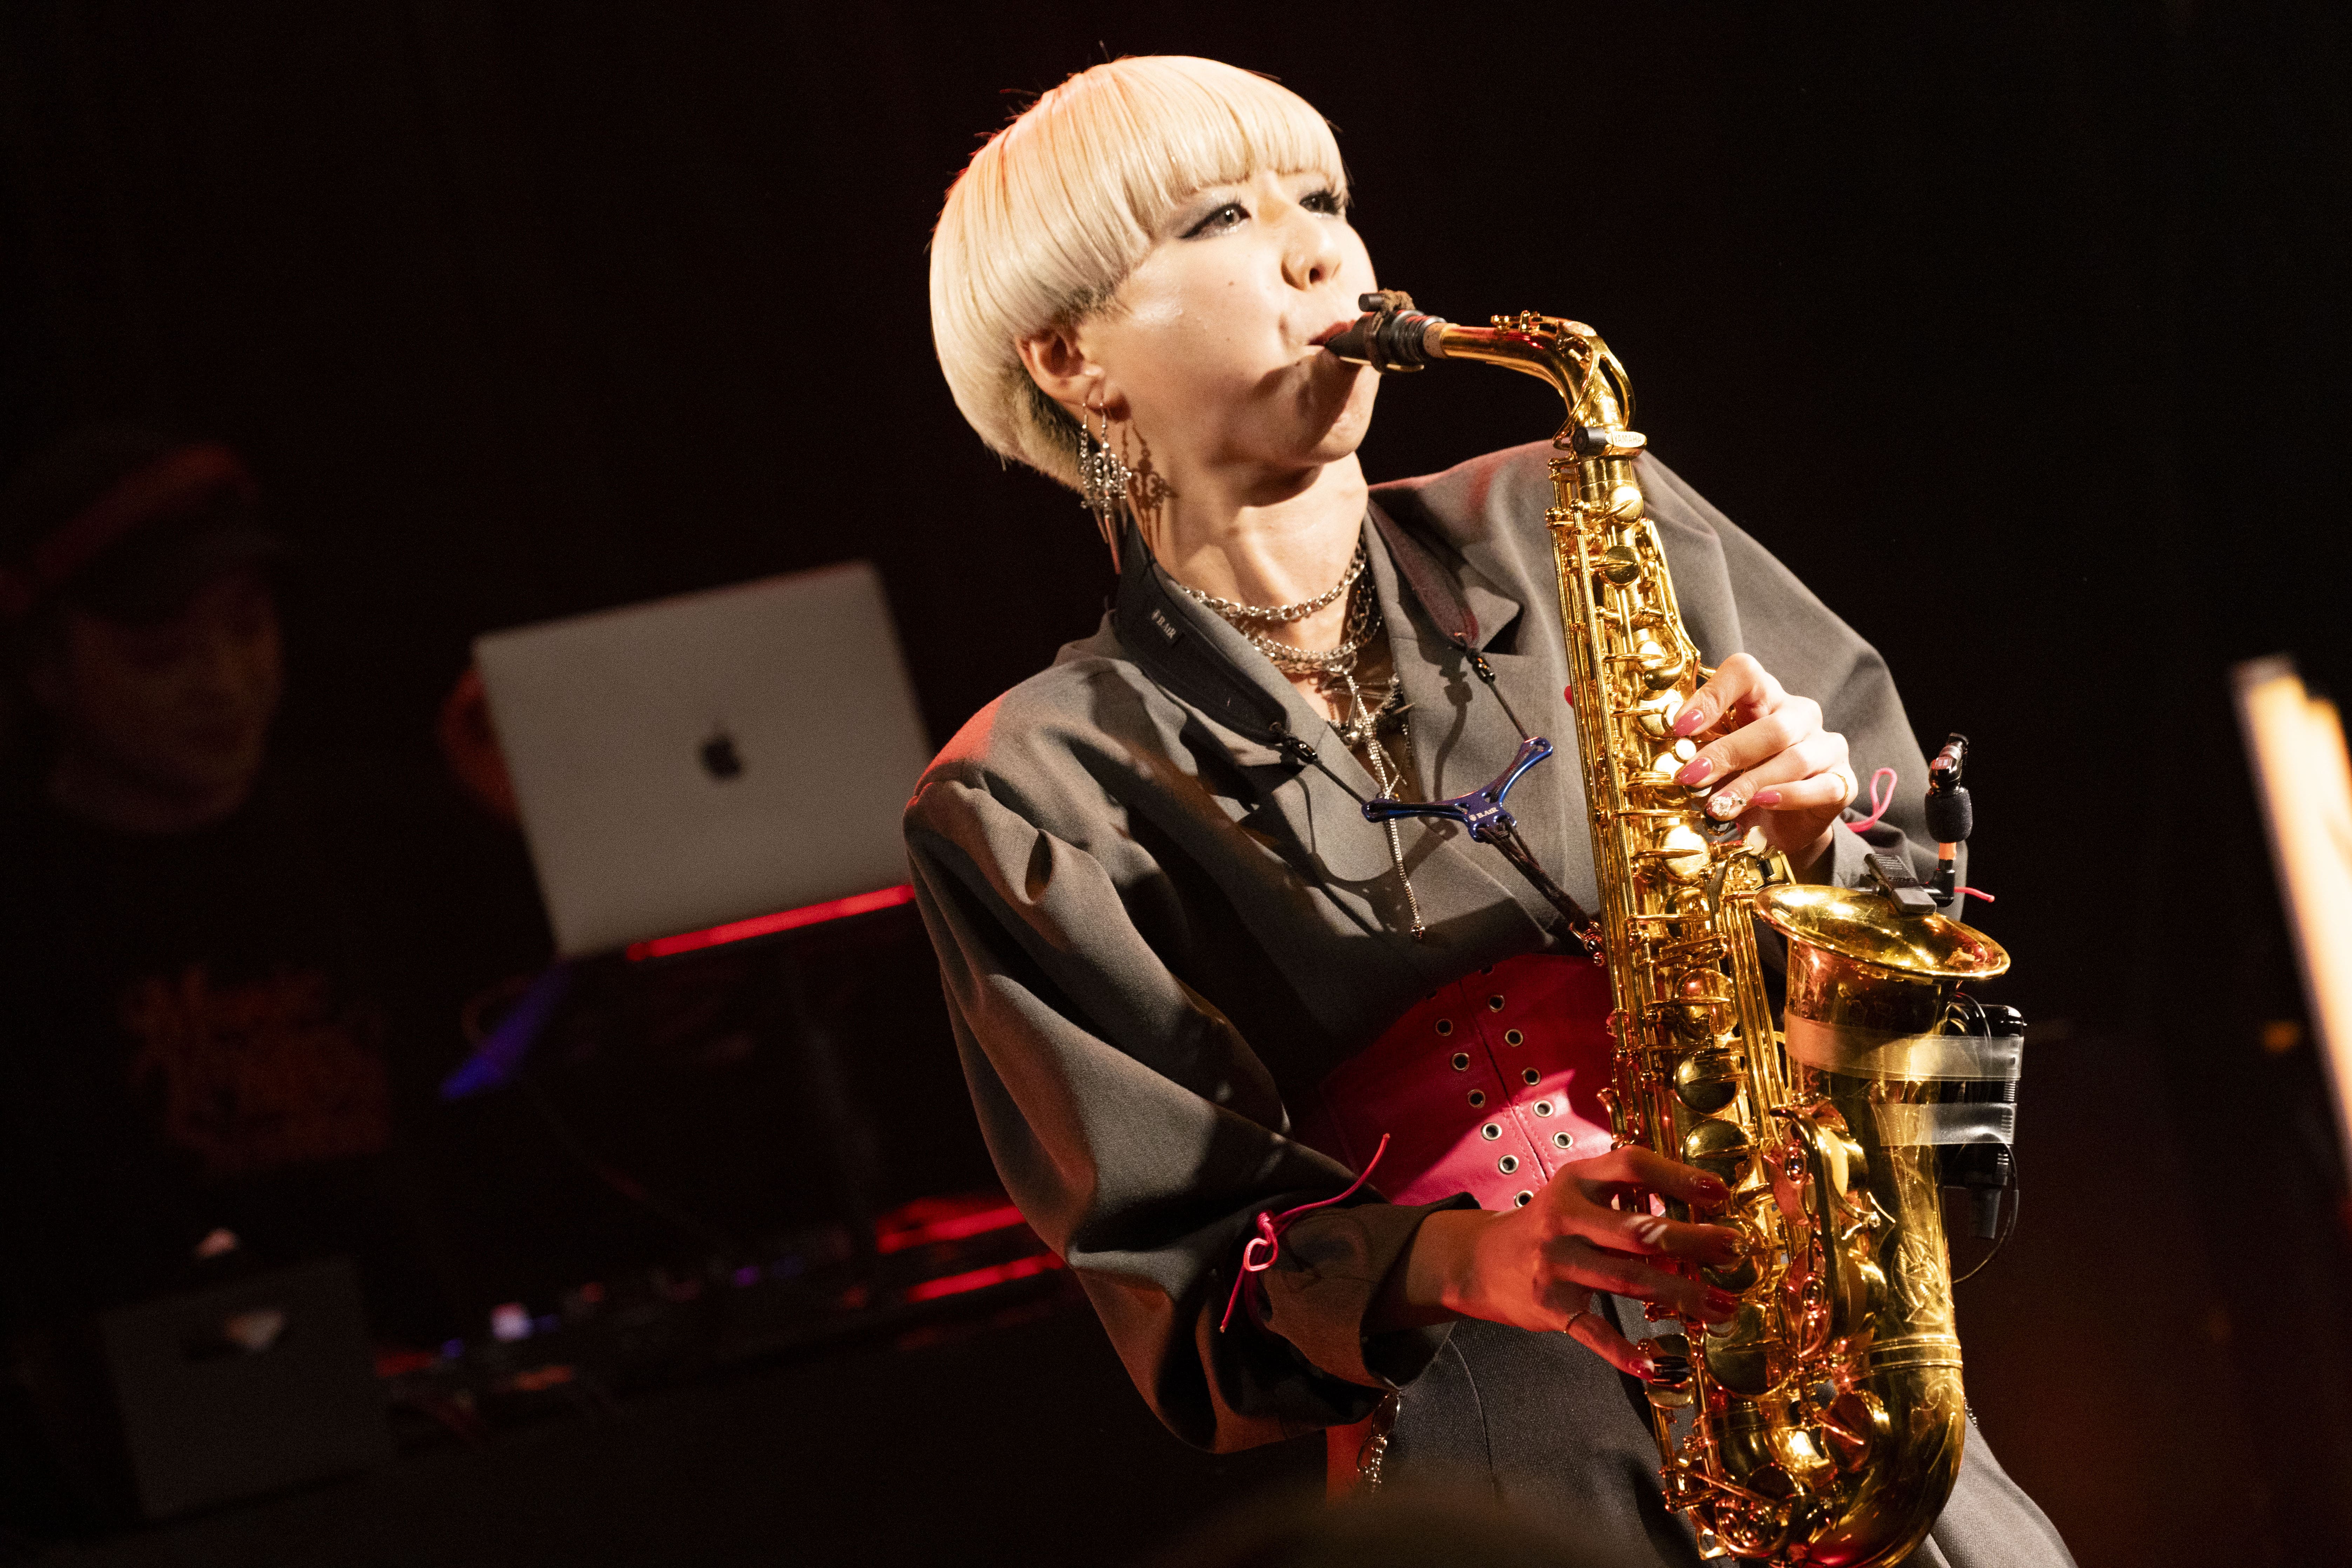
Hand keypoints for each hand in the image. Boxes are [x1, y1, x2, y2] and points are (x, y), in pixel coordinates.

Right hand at [1391, 1148, 1744, 1377]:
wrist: (1481, 1260)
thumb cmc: (1548, 1225)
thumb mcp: (1578, 1193)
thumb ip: (1626, 1195)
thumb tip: (1697, 1210)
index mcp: (1576, 1181)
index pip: (1632, 1165)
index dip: (1678, 1177)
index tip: (1719, 1193)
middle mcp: (1564, 1218)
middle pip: (1638, 1230)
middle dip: (1693, 1242)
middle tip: (1734, 1252)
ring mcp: (1555, 1264)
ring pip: (1628, 1280)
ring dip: (1682, 1295)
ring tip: (1723, 1306)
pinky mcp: (1550, 1306)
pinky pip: (1595, 1332)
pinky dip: (1629, 1352)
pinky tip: (1662, 1365)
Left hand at [1669, 652, 1853, 872]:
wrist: (1779, 826)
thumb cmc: (1740, 780)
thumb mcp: (1715, 759)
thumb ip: (1698, 746)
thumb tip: (1668, 749)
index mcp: (1765, 696)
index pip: (1745, 673)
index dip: (1712, 696)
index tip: (1680, 728)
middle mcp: (1800, 714)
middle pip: (1771, 725)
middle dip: (1726, 753)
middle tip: (1691, 776)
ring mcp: (1826, 746)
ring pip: (1794, 757)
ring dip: (1750, 782)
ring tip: (1718, 805)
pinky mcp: (1842, 781)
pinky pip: (1820, 786)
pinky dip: (1787, 796)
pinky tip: (1761, 805)